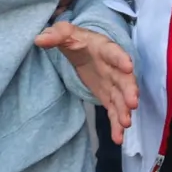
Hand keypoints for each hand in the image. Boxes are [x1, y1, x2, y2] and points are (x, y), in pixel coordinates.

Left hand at [35, 24, 136, 142]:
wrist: (83, 48)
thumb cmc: (77, 39)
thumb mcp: (64, 33)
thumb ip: (55, 35)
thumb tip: (39, 40)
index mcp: (104, 49)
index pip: (114, 53)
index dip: (121, 59)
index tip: (128, 67)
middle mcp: (114, 68)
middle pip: (124, 79)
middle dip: (129, 91)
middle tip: (132, 103)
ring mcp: (113, 84)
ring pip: (121, 98)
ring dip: (124, 111)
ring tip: (126, 124)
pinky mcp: (108, 96)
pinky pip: (114, 111)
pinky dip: (116, 125)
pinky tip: (118, 138)